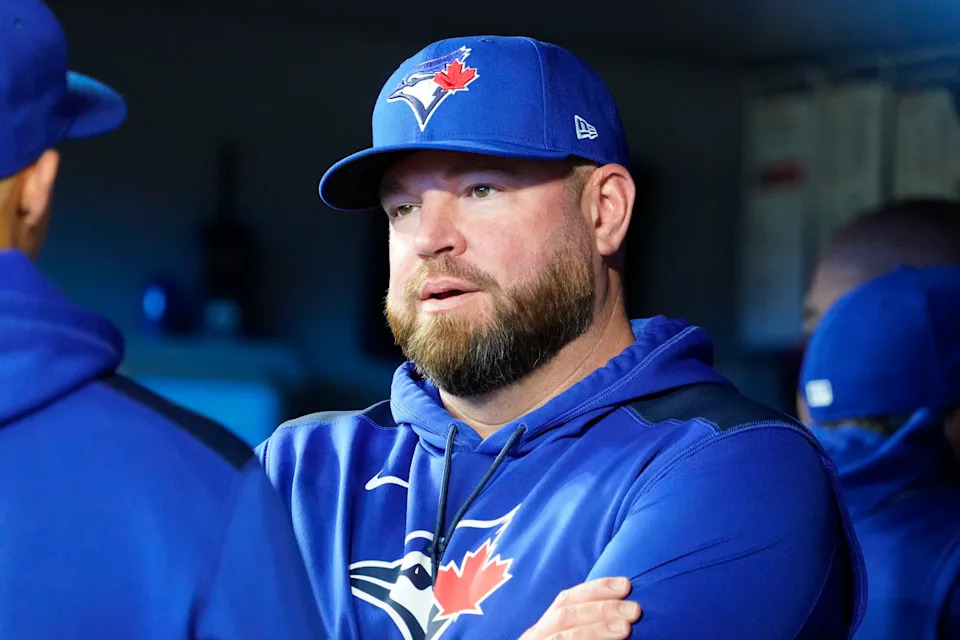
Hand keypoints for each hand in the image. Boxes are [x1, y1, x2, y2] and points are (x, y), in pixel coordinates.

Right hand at [519, 577, 640, 639]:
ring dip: (595, 630)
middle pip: (564, 616)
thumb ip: (587, 630)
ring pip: (562, 638)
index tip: (625, 584)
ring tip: (625, 629)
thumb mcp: (571, 637)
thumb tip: (624, 618)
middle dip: (601, 608)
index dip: (595, 589)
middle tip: (634, 609)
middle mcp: (535, 639)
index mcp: (544, 629)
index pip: (566, 600)